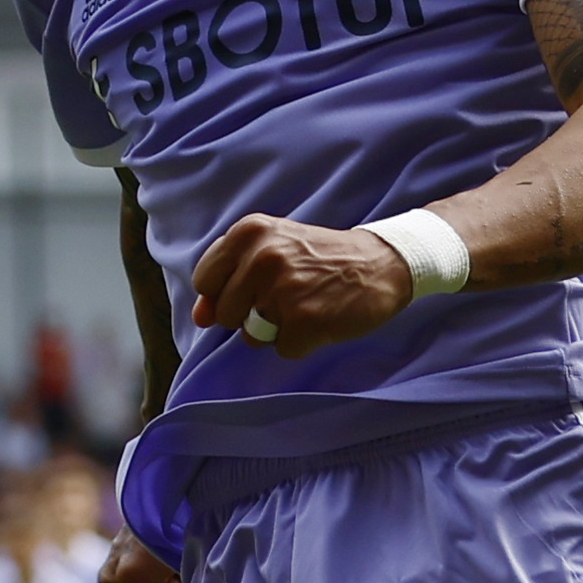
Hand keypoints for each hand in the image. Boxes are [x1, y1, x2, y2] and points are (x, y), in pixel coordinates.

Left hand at [185, 215, 409, 356]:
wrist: (382, 263)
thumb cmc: (321, 258)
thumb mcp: (272, 248)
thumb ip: (229, 279)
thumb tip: (200, 317)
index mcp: (249, 232)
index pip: (204, 281)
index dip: (224, 293)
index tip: (252, 287)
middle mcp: (262, 257)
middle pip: (225, 314)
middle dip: (250, 314)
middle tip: (288, 294)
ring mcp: (283, 290)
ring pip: (251, 336)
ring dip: (276, 330)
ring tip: (305, 304)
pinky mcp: (304, 321)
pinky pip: (282, 349)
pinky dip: (301, 342)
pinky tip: (321, 317)